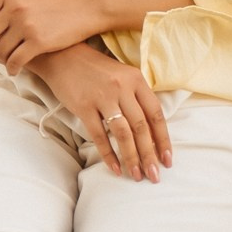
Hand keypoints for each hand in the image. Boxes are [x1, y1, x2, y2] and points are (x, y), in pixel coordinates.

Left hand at [0, 0, 103, 72]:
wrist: (87, 4)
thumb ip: (6, 3)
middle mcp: (13, 7)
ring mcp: (25, 24)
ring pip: (0, 51)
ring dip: (0, 60)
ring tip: (7, 62)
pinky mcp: (38, 41)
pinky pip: (15, 61)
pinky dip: (12, 69)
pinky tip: (16, 70)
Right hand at [31, 44, 173, 183]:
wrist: (64, 56)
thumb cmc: (96, 70)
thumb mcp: (122, 76)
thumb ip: (137, 98)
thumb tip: (151, 133)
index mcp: (136, 79)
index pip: (155, 114)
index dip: (163, 139)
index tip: (167, 160)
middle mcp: (122, 87)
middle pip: (141, 127)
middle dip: (149, 155)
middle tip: (154, 175)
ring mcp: (103, 96)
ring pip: (123, 133)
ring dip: (131, 157)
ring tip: (136, 175)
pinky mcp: (84, 106)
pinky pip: (99, 135)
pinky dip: (108, 154)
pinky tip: (115, 168)